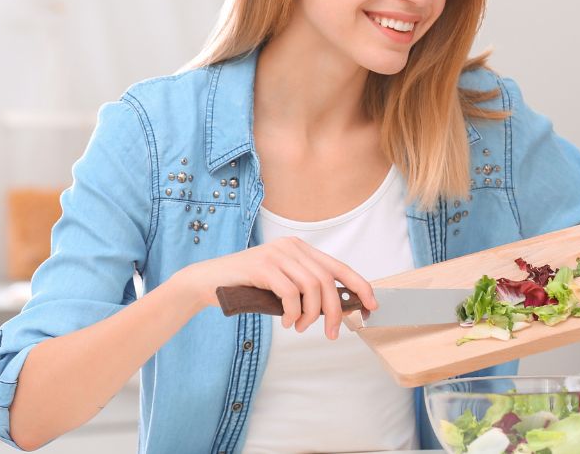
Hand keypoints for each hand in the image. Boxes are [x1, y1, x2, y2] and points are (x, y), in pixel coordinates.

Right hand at [176, 237, 376, 339]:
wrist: (208, 282)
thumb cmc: (247, 288)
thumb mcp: (282, 287)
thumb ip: (305, 291)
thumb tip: (335, 311)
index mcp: (300, 249)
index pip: (339, 267)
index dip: (360, 286)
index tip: (372, 305)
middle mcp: (292, 247)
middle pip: (328, 281)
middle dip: (335, 311)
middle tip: (332, 333)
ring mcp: (278, 254)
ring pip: (312, 287)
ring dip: (311, 315)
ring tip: (300, 327)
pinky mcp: (263, 266)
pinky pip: (290, 293)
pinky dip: (292, 313)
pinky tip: (286, 322)